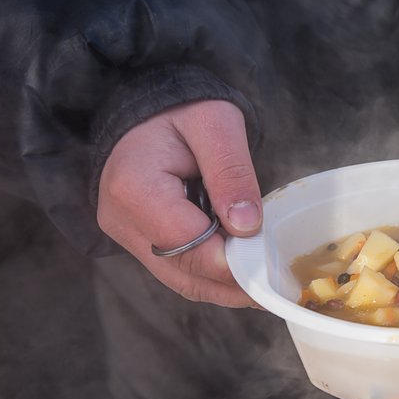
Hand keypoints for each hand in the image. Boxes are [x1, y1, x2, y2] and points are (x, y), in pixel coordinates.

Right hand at [98, 100, 261, 306]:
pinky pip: (180, 272)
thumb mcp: (216, 124)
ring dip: (226, 287)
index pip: (186, 243)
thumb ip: (231, 172)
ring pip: (182, 280)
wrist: (148, 112)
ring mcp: (127, 236)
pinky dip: (213, 277)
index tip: (269, 258)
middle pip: (184, 271)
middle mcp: (122, 220)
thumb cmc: (182, 111)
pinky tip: (245, 272)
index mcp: (134, 188)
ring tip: (267, 281)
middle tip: (276, 279)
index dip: (230, 258)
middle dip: (233, 280)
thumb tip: (246, 226)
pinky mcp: (139, 242)